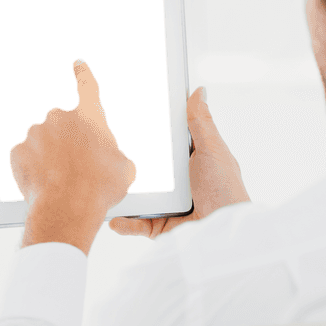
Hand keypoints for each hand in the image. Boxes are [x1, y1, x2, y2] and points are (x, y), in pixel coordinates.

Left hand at [10, 59, 137, 254]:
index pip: (88, 87)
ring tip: (60, 181)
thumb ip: (114, 155)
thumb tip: (110, 160)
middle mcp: (60, 118)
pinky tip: (44, 183)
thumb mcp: (124, 169)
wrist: (68, 208)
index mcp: (89, 117)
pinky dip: (33, 168)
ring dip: (49, 156)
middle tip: (76, 167)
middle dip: (67, 142)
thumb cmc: (100, 188)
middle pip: (63, 126)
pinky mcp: (17, 152)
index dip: (84, 75)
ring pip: (42, 142)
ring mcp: (35, 134)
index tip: (78, 65)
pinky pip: (26, 157)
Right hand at [109, 86, 249, 239]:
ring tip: (99, 178)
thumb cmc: (225, 190)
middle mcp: (178, 181)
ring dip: (120, 188)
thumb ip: (201, 122)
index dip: (150, 129)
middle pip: (147, 164)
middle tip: (104, 144)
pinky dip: (122, 220)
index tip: (129, 115)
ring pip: (136, 192)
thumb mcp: (212, 150)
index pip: (166, 140)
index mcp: (191, 160)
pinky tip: (111, 215)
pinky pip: (134, 222)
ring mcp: (166, 204)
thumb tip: (199, 91)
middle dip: (128, 158)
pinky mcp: (158, 225)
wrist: (222, 234)